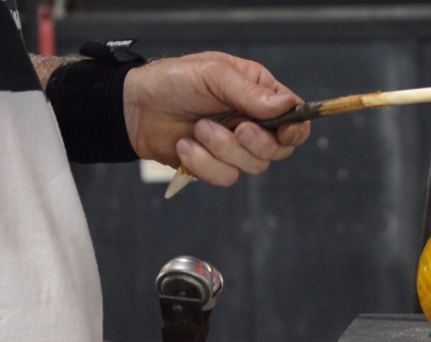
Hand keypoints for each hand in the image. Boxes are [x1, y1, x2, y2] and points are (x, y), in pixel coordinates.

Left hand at [122, 51, 310, 186]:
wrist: (135, 108)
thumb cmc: (174, 81)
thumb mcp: (212, 74)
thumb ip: (248, 92)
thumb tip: (284, 106)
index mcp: (260, 94)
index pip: (295, 118)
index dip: (295, 129)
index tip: (284, 132)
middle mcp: (253, 122)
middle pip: (279, 150)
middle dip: (256, 143)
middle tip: (237, 128)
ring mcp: (235, 148)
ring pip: (253, 167)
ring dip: (222, 150)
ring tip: (197, 129)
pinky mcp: (216, 166)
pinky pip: (226, 177)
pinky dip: (203, 163)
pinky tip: (186, 146)